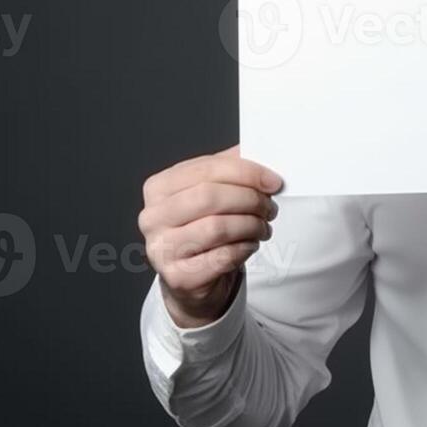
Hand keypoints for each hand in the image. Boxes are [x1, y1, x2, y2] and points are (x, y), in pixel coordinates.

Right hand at [138, 145, 283, 327]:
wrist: (190, 275)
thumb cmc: (202, 228)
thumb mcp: (211, 192)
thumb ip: (229, 169)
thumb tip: (259, 150)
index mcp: (159, 187)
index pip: (206, 169)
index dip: (246, 173)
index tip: (273, 181)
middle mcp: (153, 216)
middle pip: (210, 197)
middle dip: (250, 200)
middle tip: (269, 207)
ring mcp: (161, 248)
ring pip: (217, 227)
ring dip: (251, 226)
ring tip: (262, 227)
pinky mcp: (177, 276)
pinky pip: (221, 257)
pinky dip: (244, 248)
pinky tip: (249, 245)